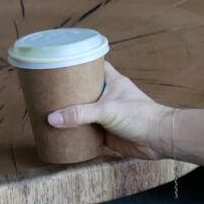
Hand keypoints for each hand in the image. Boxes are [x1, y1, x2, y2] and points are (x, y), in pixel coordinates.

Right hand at [48, 61, 173, 160]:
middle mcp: (107, 96)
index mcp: (111, 81)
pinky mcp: (105, 131)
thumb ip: (79, 114)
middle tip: (45, 90)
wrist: (158, 140)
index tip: (57, 64)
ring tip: (45, 110)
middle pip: (82, 90)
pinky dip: (74, 131)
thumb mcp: (107, 110)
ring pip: (82, 111)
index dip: (77, 64)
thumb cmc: (140, 116)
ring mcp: (105, 114)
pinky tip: (58, 132)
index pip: (92, 66)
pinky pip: (85, 130)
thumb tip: (52, 118)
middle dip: (66, 91)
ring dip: (69, 113)